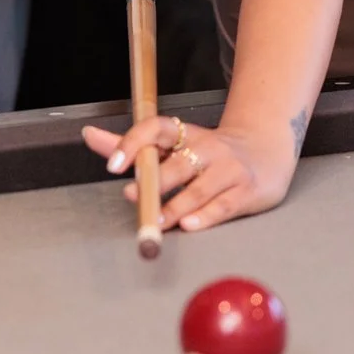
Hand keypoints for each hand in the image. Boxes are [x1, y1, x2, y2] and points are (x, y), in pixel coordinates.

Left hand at [83, 114, 296, 233]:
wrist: (264, 150)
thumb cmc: (207, 152)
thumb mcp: (172, 144)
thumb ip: (132, 144)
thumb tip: (88, 134)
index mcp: (185, 134)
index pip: (157, 129)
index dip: (134, 142)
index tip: (113, 164)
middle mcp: (208, 147)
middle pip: (179, 163)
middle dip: (155, 180)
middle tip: (133, 194)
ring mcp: (229, 169)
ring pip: (200, 187)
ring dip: (176, 205)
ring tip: (158, 219)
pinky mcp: (246, 191)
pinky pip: (224, 204)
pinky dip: (206, 216)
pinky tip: (190, 224)